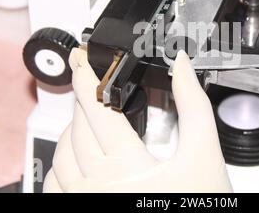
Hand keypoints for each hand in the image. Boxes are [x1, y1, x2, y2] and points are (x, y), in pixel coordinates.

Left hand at [43, 48, 231, 191]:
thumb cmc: (200, 203)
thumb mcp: (204, 155)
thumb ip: (194, 106)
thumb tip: (183, 67)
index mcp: (127, 166)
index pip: (97, 109)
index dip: (87, 78)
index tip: (82, 60)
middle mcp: (97, 186)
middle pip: (76, 128)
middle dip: (85, 100)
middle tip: (96, 86)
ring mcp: (85, 201)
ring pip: (60, 154)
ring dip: (72, 129)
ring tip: (89, 117)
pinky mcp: (81, 209)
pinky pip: (55, 183)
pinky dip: (61, 161)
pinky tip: (77, 154)